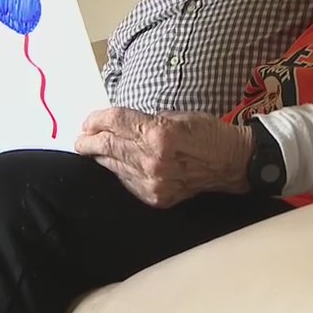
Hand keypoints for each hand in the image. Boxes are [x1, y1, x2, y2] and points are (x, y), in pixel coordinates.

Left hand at [74, 108, 252, 207]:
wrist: (232, 163)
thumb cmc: (207, 133)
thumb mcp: (175, 115)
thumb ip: (143, 120)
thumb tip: (114, 124)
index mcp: (159, 134)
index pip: (116, 122)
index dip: (97, 119)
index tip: (88, 121)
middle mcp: (153, 160)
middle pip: (108, 145)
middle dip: (89, 141)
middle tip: (80, 138)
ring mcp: (154, 182)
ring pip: (113, 166)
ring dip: (99, 157)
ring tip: (90, 150)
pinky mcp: (156, 197)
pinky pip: (127, 182)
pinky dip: (117, 172)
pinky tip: (113, 164)